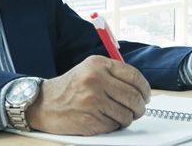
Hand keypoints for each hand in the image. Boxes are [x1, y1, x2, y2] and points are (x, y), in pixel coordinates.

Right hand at [25, 55, 150, 135]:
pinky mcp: (89, 119)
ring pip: (126, 114)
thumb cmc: (70, 87)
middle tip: (139, 109)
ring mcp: (92, 101)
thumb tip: (141, 88)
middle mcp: (95, 80)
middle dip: (140, 107)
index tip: (147, 95)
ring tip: (119, 115)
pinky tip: (105, 119)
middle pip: (133, 97)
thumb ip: (114, 74)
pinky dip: (114, 125)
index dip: (145, 88)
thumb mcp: (90, 69)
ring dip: (127, 118)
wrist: (44, 103)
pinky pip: (114, 126)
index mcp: (98, 64)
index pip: (133, 76)